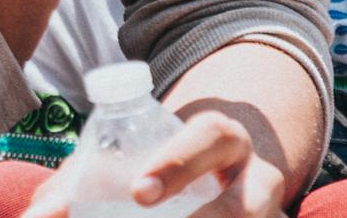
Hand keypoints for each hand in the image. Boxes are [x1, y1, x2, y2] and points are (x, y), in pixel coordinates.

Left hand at [20, 111, 283, 217]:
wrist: (221, 173)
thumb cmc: (158, 164)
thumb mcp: (126, 160)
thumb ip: (79, 186)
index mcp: (220, 138)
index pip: (208, 137)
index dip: (177, 164)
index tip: (137, 193)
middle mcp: (257, 177)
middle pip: (243, 205)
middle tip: (142, 216)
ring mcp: (267, 216)